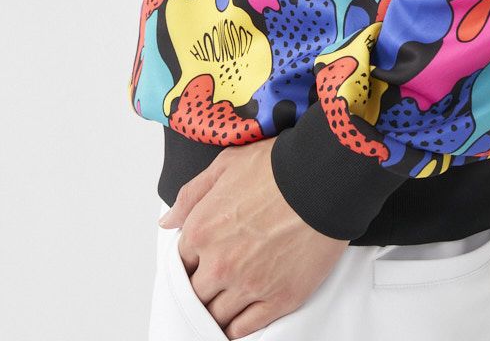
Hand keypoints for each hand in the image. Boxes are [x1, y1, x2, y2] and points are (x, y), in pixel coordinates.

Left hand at [158, 135, 348, 338]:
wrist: (322, 180)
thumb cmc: (277, 167)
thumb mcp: (225, 165)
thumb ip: (191, 195)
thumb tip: (167, 222)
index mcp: (201, 231)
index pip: (180, 263)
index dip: (192, 261)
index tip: (203, 259)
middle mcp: (219, 264)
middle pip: (196, 294)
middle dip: (203, 288)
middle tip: (216, 280)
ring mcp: (248, 285)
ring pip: (217, 316)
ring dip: (217, 311)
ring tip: (226, 302)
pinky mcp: (278, 299)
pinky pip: (245, 328)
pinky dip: (237, 329)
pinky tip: (238, 321)